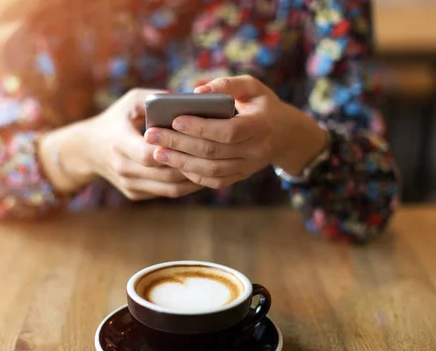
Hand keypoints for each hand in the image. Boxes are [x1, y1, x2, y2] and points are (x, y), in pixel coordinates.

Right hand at [40, 89, 202, 199]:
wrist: (88, 149)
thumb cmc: (117, 119)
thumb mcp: (131, 101)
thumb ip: (157, 98)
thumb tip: (189, 101)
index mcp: (118, 142)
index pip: (149, 153)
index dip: (174, 149)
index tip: (197, 140)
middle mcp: (122, 167)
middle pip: (165, 173)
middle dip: (191, 165)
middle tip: (217, 156)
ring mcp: (129, 184)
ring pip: (169, 187)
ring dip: (194, 179)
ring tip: (215, 166)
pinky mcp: (135, 194)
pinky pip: (166, 192)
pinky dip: (186, 185)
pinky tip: (203, 173)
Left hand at [143, 75, 327, 188]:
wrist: (284, 134)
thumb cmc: (261, 104)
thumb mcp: (251, 86)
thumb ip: (227, 84)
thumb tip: (197, 92)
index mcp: (260, 126)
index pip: (228, 131)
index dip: (200, 127)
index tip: (174, 120)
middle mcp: (256, 151)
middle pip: (213, 152)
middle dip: (179, 144)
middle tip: (152, 135)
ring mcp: (248, 167)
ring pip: (210, 170)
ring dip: (180, 162)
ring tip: (155, 152)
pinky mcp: (239, 176)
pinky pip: (212, 180)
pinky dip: (191, 174)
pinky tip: (173, 163)